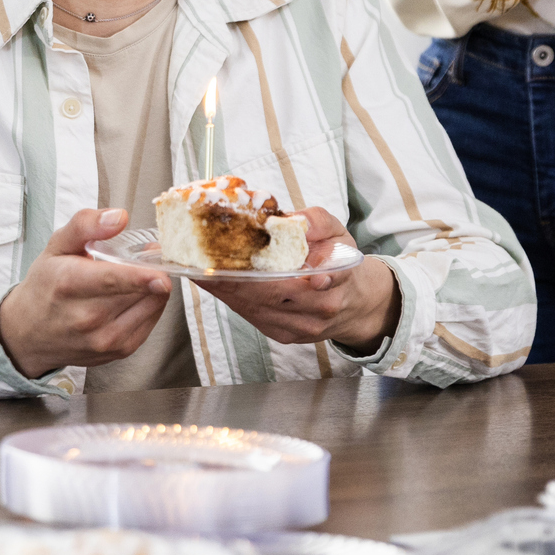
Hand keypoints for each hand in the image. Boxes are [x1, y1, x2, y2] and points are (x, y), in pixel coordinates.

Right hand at [0, 208, 172, 380]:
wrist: (29, 334)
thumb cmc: (46, 286)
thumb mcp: (57, 246)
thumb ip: (86, 225)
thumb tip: (119, 217)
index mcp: (69, 284)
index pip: (112, 281)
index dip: (141, 276)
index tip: (162, 272)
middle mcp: (86, 317)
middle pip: (139, 292)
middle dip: (154, 270)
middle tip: (149, 257)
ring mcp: (103, 339)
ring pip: (151, 307)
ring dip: (155, 288)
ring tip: (141, 276)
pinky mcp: (118, 352)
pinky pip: (151, 322)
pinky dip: (151, 305)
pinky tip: (137, 295)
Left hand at [193, 208, 400, 352]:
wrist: (356, 303)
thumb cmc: (342, 262)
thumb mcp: (338, 232)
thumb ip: (316, 222)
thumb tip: (289, 219)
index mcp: (333, 279)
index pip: (288, 275)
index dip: (252, 268)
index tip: (224, 257)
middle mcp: (316, 309)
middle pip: (262, 294)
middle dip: (228, 277)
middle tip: (198, 258)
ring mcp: (298, 327)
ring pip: (251, 307)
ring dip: (222, 288)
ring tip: (198, 267)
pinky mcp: (283, 335)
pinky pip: (251, 316)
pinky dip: (230, 298)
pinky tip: (214, 283)